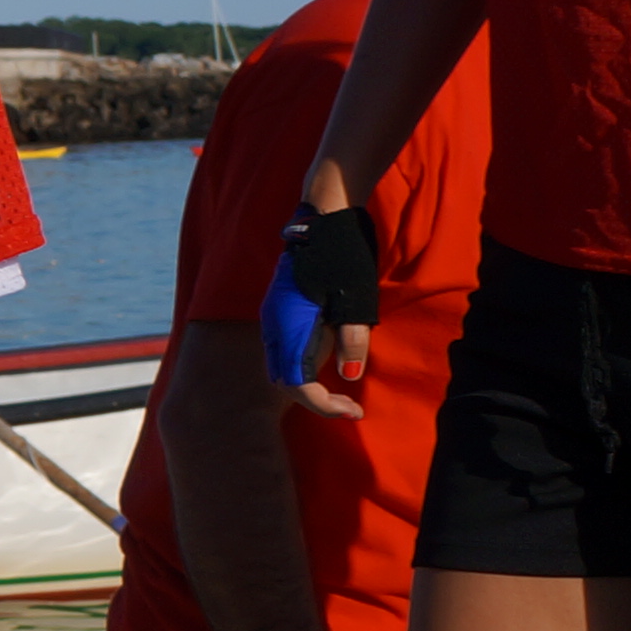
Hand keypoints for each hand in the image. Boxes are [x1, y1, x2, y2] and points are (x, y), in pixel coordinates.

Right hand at [261, 194, 383, 419]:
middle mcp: (274, 325)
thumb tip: (349, 375)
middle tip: (351, 408)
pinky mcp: (281, 310)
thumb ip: (352, 340)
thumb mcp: (356, 302)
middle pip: (284, 379)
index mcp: (289, 326)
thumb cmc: (343, 258)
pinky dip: (304, 369)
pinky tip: (329, 365)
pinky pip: (285, 351)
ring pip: (282, 367)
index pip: (296, 383)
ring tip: (343, 394)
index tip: (353, 412)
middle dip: (317, 400)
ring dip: (309, 386)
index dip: (323, 405)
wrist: (323, 219)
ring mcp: (274, 317)